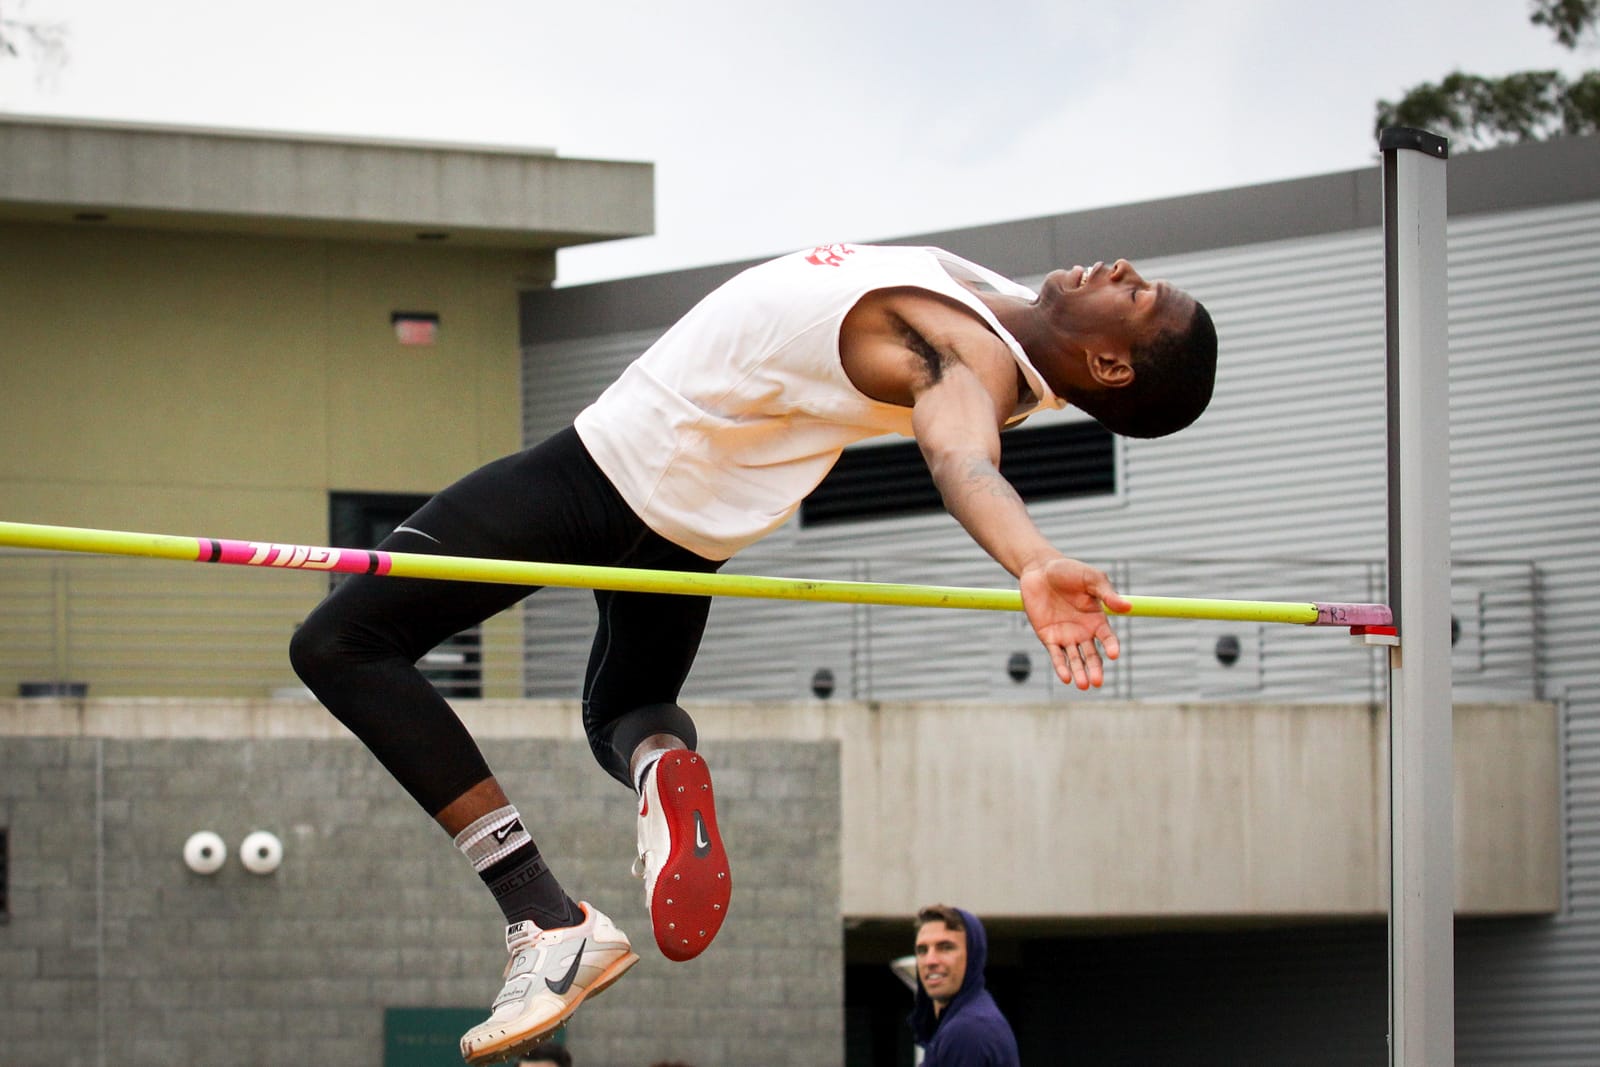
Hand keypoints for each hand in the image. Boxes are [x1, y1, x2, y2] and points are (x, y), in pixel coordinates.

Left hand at [1018, 558, 1129, 689]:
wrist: (1039, 569)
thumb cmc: (1068, 571)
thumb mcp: (1090, 579)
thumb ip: (1107, 594)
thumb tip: (1128, 607)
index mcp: (1097, 619)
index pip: (1107, 638)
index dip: (1111, 646)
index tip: (1114, 654)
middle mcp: (1083, 631)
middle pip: (1092, 655)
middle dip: (1095, 669)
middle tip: (1097, 682)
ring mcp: (1066, 636)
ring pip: (1075, 659)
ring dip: (1079, 673)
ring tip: (1083, 685)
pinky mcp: (1048, 637)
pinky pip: (1056, 655)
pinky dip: (1060, 666)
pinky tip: (1065, 677)